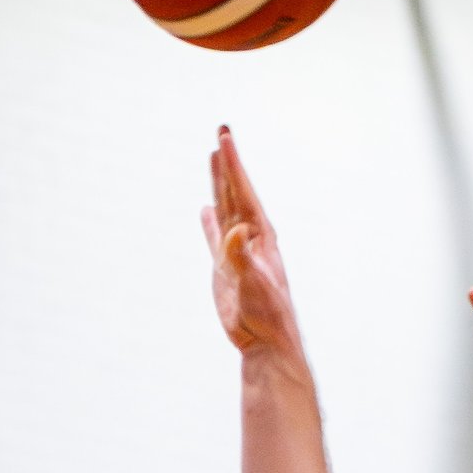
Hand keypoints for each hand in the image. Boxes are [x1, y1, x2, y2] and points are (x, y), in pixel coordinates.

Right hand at [201, 131, 304, 362]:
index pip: (243, 191)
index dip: (233, 165)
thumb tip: (234, 230)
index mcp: (259, 235)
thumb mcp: (255, 282)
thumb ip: (242, 255)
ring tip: (213, 158)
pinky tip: (205, 209)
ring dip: (218, 184)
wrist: (265, 340)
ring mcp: (235, 251)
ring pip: (224, 208)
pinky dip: (209, 222)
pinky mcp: (225, 268)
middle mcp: (248, 237)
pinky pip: (214, 237)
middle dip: (227, 163)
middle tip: (222, 132)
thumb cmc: (266, 313)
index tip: (224, 139)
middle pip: (234, 192)